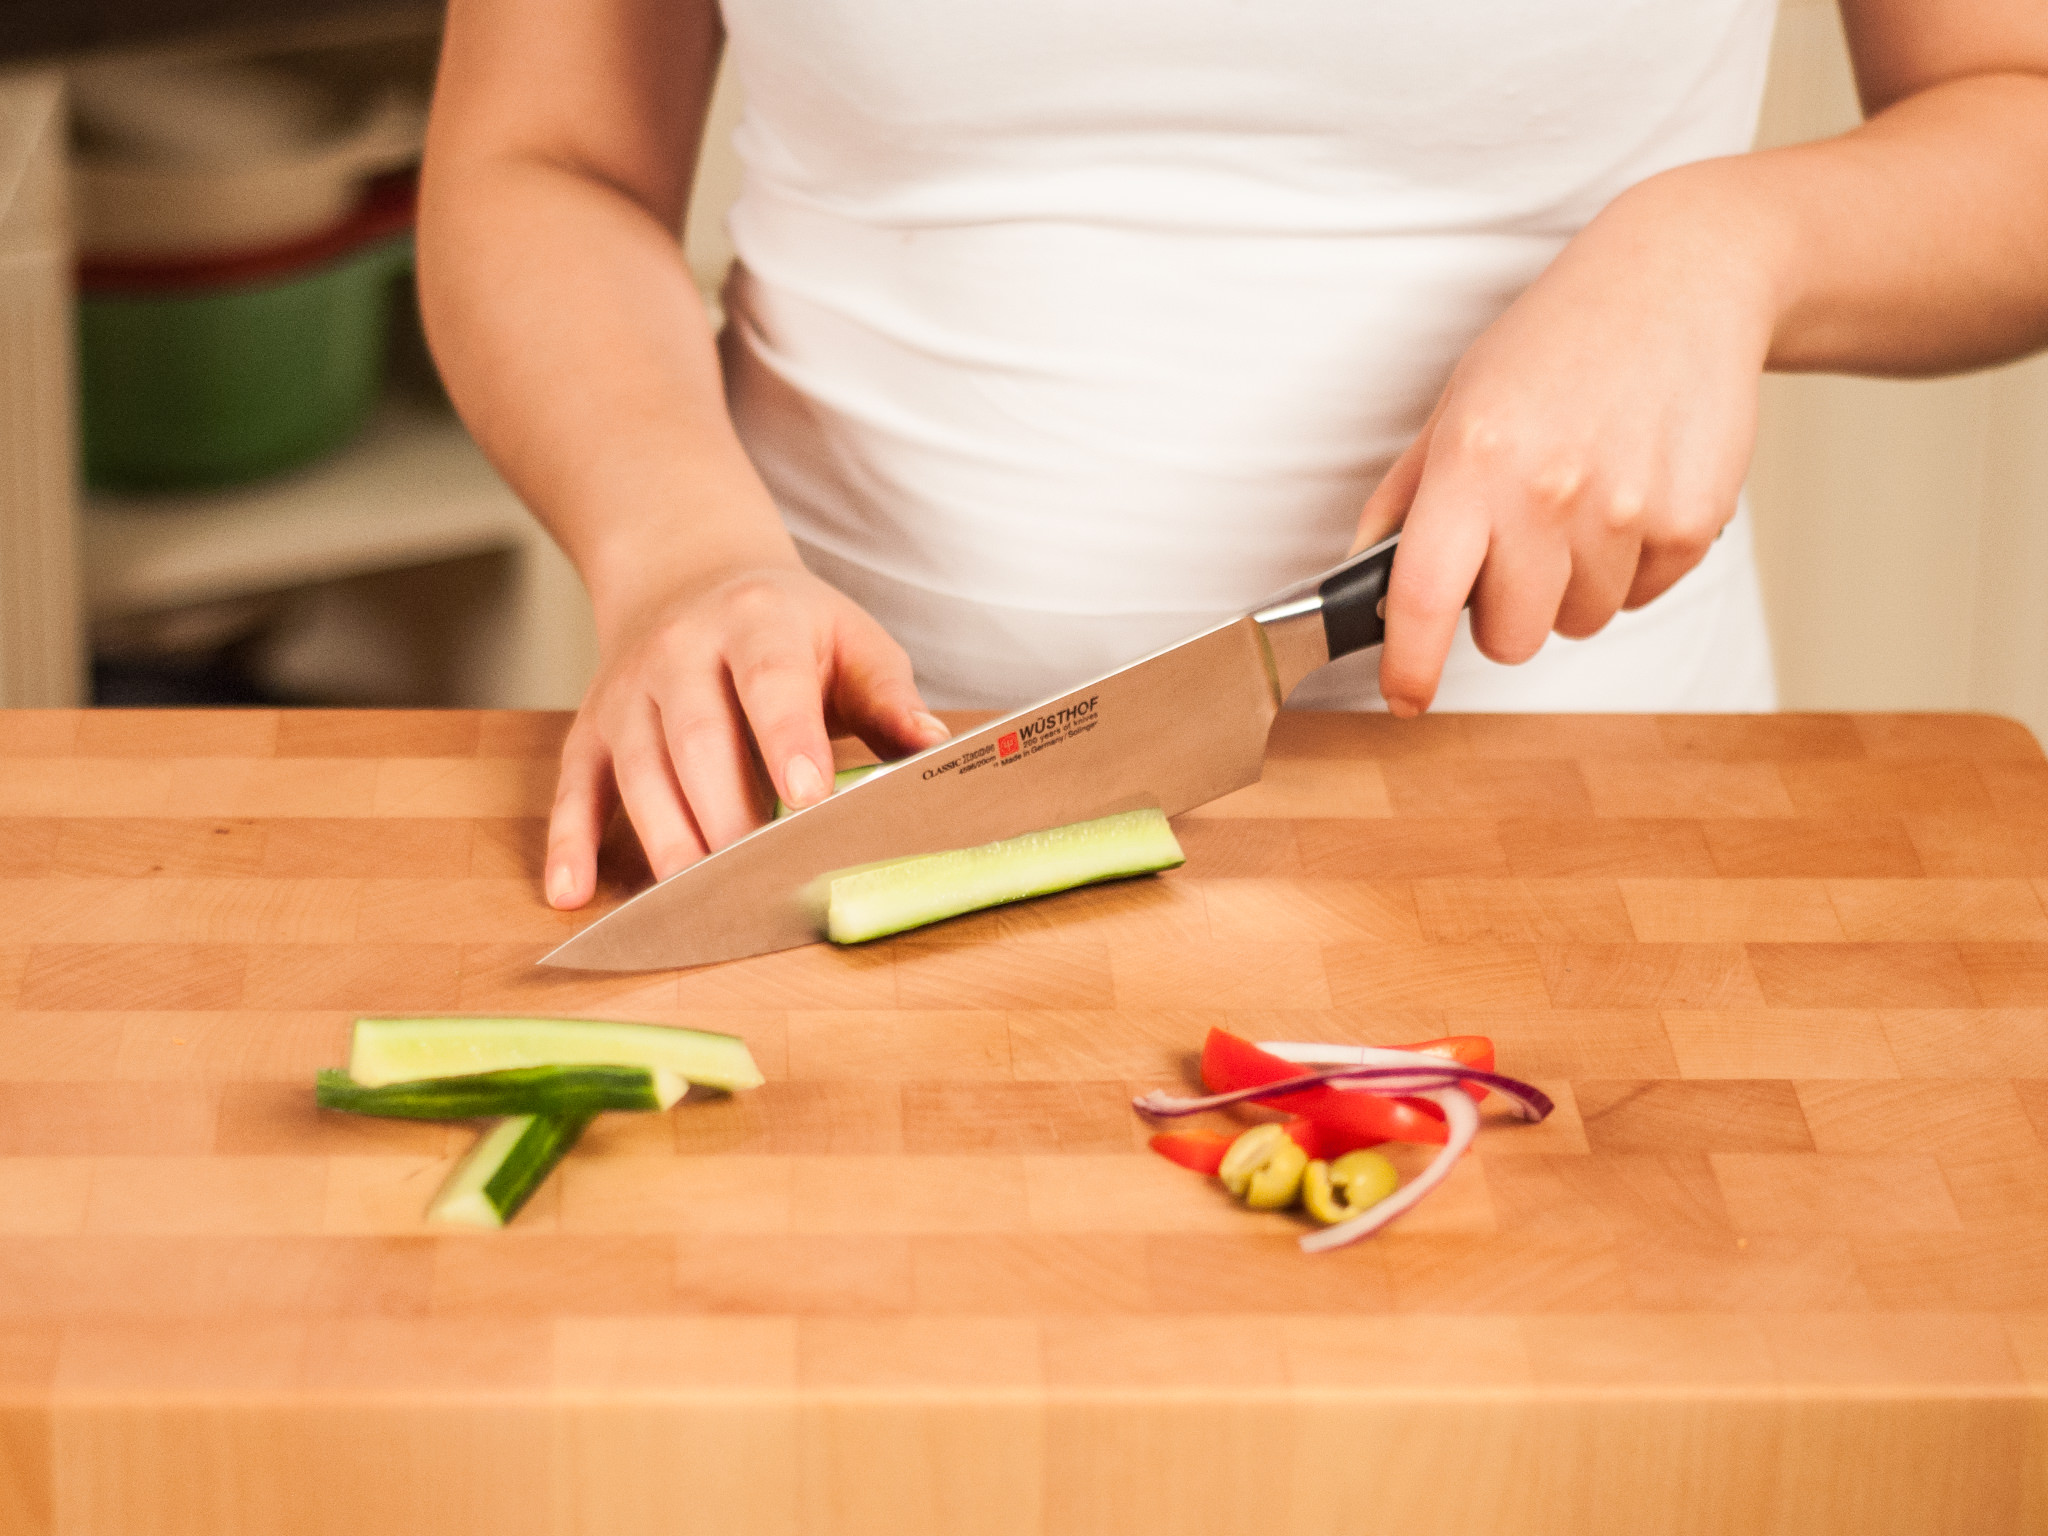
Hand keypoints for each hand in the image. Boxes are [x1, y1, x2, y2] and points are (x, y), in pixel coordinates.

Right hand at [546, 564, 949, 908]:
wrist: (686, 574)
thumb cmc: (787, 627)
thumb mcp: (849, 637)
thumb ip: (888, 695)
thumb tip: (932, 747)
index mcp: (758, 622)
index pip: (771, 681)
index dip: (788, 738)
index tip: (809, 796)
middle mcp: (681, 650)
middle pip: (697, 737)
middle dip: (727, 810)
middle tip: (761, 878)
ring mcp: (629, 690)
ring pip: (639, 770)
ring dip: (665, 838)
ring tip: (696, 900)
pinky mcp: (591, 728)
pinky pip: (574, 787)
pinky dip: (568, 843)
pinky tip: (572, 893)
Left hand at [1353, 172, 1781, 715]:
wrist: (1680, 279)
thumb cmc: (1558, 340)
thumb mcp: (1459, 402)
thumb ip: (1406, 497)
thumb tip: (1361, 575)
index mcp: (1472, 461)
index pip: (1423, 596)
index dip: (1409, 665)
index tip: (1406, 696)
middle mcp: (1546, 492)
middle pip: (1511, 638)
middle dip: (1507, 612)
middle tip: (1518, 549)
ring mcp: (1625, 511)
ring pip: (1580, 621)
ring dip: (1575, 584)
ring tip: (1584, 500)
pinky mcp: (1690, 523)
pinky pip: (1642, 596)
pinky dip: (1632, 564)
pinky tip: (1633, 491)